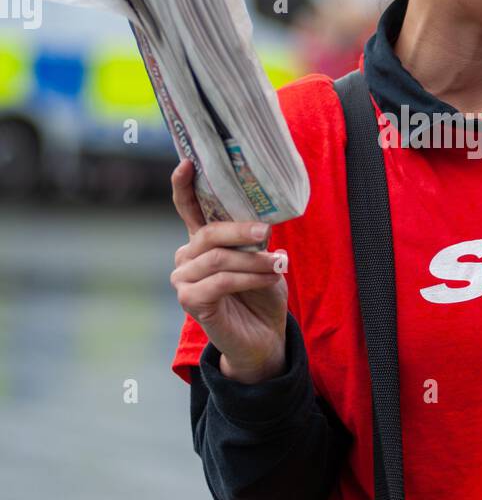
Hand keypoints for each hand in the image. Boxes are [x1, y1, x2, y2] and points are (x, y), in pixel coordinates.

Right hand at [170, 158, 287, 382]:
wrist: (263, 337)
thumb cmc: (262, 293)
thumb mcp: (262, 258)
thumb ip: (253, 238)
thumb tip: (262, 221)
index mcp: (202, 241)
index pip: (187, 207)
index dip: (184, 184)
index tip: (188, 161)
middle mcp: (186, 257)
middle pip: (209, 232)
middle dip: (241, 230)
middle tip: (268, 231)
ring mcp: (184, 280)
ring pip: (218, 258)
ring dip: (253, 260)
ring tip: (279, 265)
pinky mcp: (190, 301)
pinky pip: (220, 281)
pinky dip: (249, 278)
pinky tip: (269, 278)